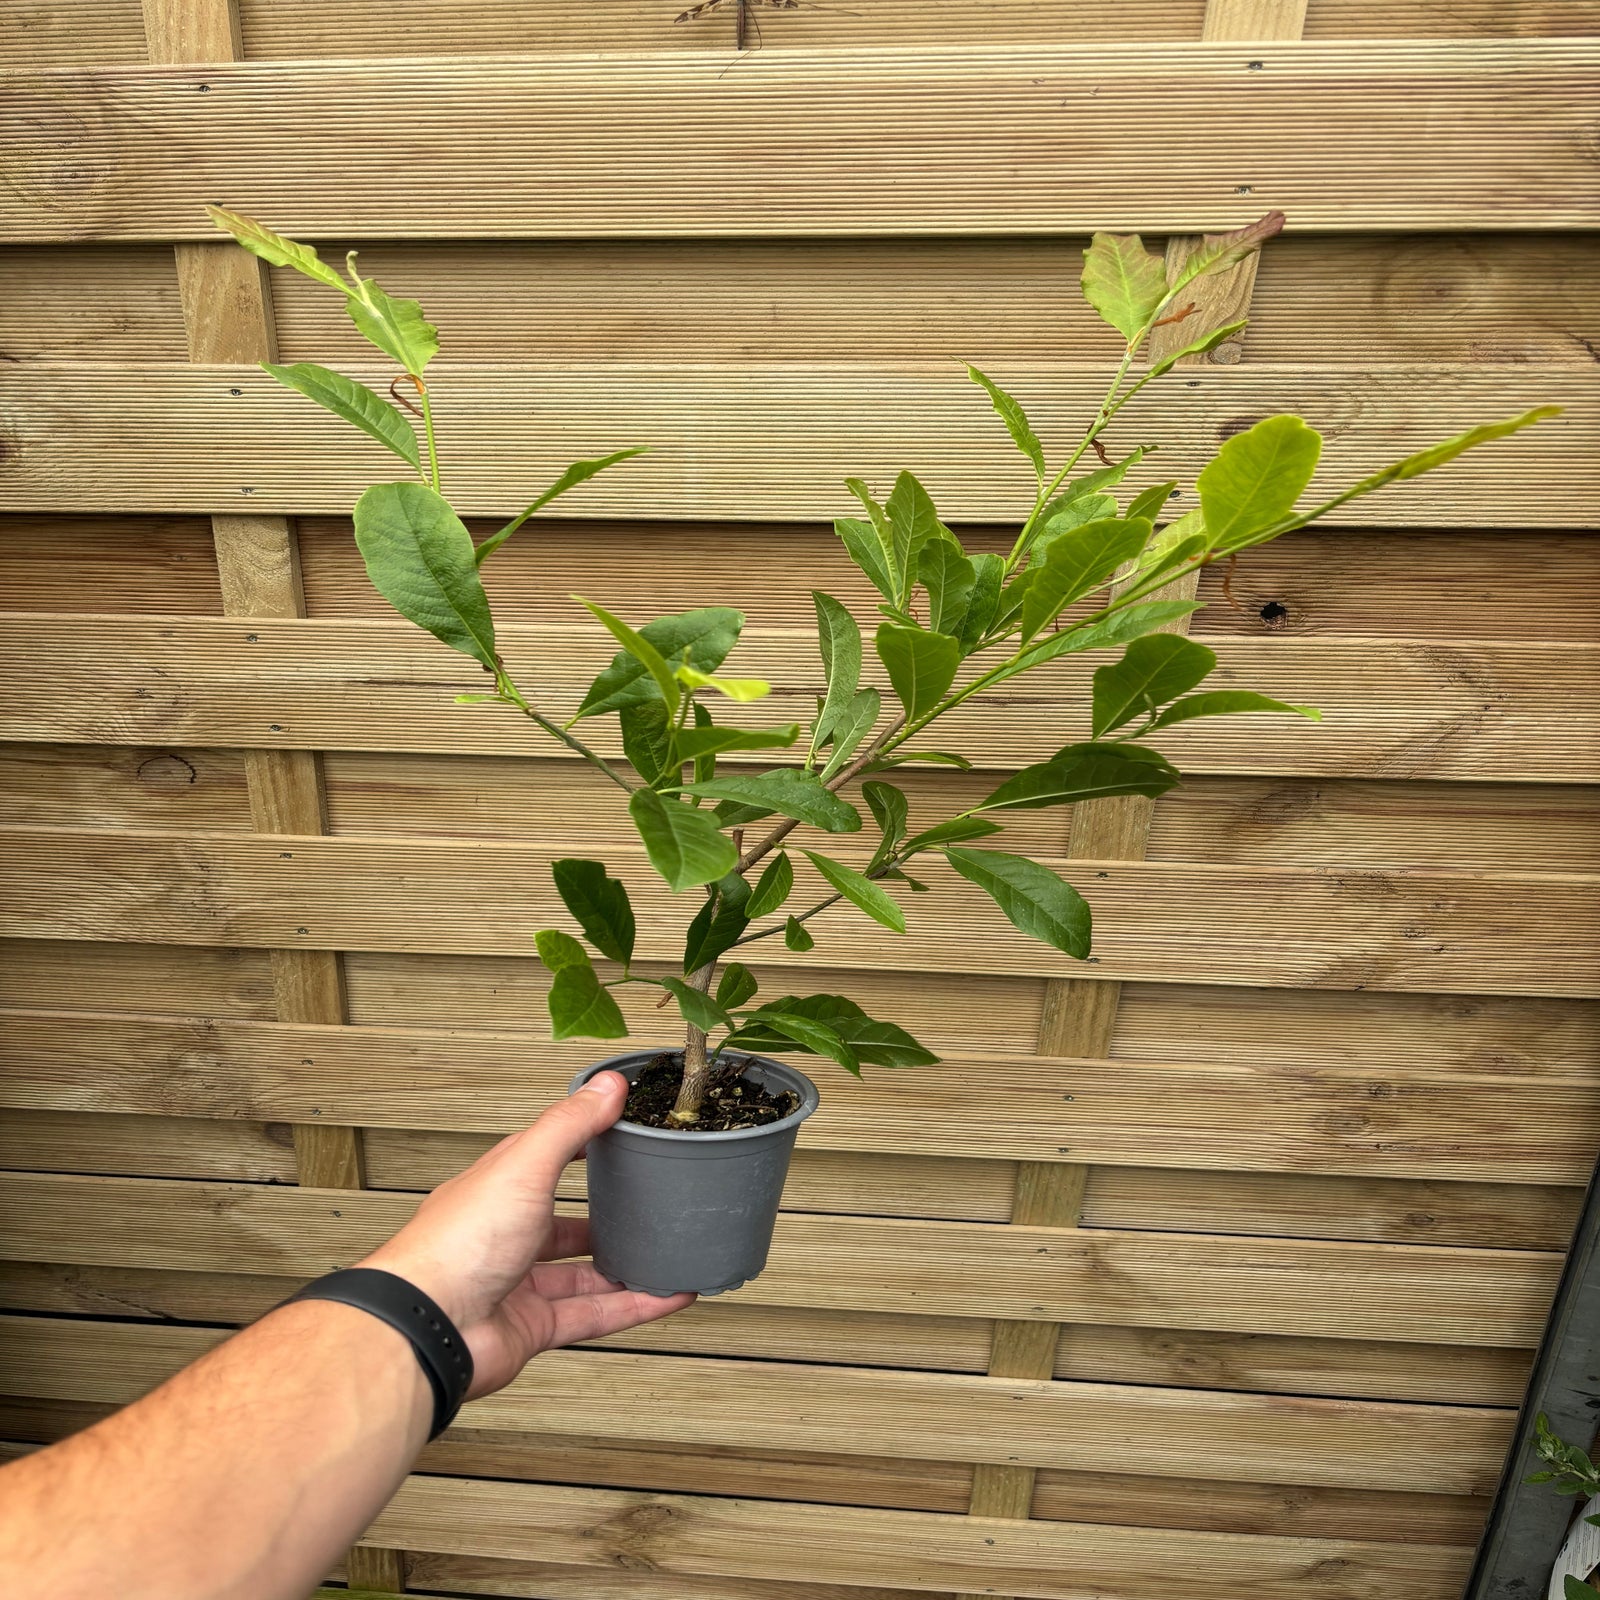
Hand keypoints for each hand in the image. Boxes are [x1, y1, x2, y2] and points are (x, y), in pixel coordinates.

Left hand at [359, 1070, 693, 1396]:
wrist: (429, 1327)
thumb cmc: (456, 1245)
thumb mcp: (524, 1166)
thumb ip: (569, 1125)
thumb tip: (605, 1085)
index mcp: (498, 1188)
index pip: (544, 1156)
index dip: (580, 1143)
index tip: (618, 1132)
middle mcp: (505, 1234)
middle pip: (561, 1221)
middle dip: (602, 1215)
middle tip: (644, 1204)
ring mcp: (517, 1283)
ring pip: (581, 1272)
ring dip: (624, 1265)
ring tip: (663, 1254)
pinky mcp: (531, 1327)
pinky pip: (592, 1314)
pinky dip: (631, 1307)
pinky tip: (663, 1298)